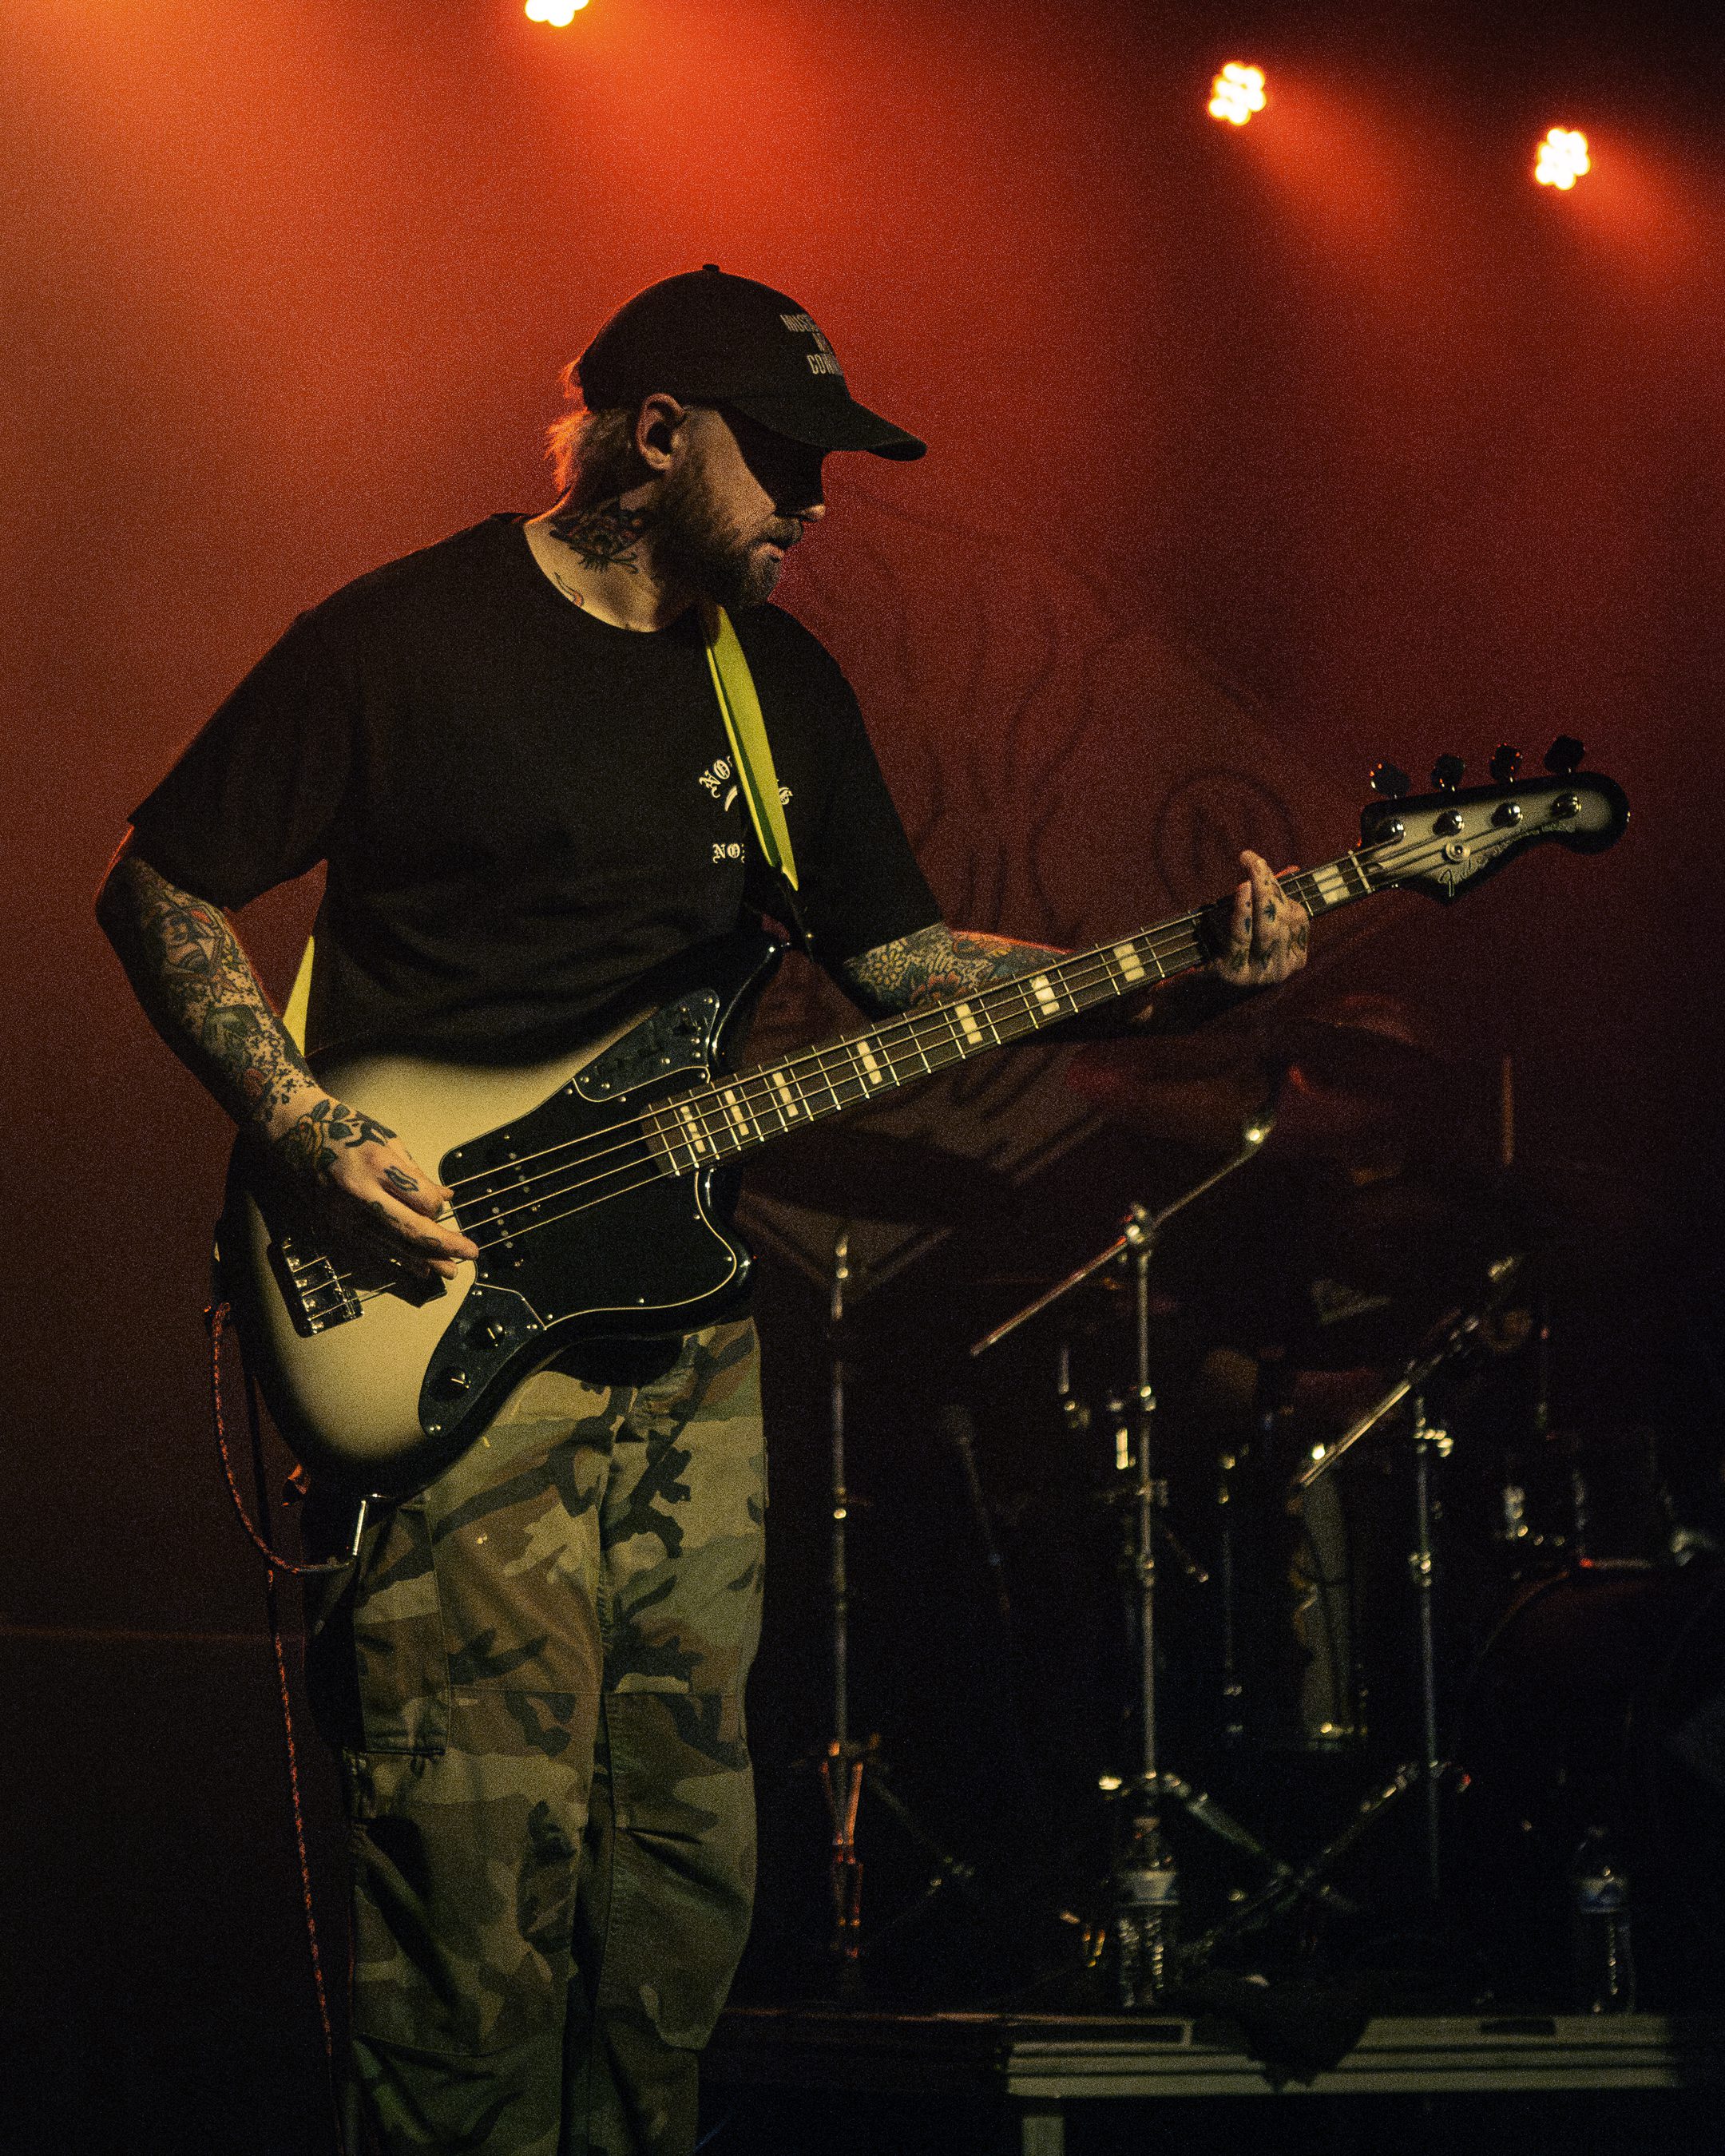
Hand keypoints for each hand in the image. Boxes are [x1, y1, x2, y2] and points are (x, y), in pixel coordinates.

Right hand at [267, 1095, 479, 1279]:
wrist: (295, 1131)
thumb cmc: (346, 1129)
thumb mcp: (387, 1140)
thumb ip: (415, 1173)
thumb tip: (445, 1198)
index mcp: (377, 1164)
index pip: (420, 1198)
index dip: (435, 1204)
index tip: (440, 1203)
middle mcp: (360, 1193)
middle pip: (409, 1227)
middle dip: (443, 1244)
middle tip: (470, 1254)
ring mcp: (344, 1213)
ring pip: (392, 1244)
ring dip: (424, 1259)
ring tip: (450, 1271)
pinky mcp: (333, 1224)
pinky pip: (372, 1247)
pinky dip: (397, 1258)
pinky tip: (418, 1268)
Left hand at [1211, 851, 1309, 988]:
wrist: (1188, 988)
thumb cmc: (1223, 946)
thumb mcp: (1251, 921)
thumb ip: (1272, 900)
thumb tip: (1292, 869)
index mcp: (1294, 957)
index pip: (1298, 917)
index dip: (1281, 888)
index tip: (1260, 864)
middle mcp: (1281, 970)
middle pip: (1283, 921)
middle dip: (1269, 886)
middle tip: (1253, 860)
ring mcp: (1259, 975)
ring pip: (1267, 928)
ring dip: (1259, 894)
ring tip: (1249, 870)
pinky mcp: (1235, 975)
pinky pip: (1243, 938)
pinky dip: (1243, 911)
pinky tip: (1240, 890)